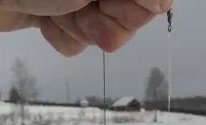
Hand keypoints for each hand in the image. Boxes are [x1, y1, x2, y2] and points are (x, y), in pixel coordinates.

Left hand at [0, 1, 172, 55]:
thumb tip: (162, 1)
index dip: (138, 5)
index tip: (110, 2)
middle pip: (134, 12)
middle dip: (107, 20)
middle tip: (79, 6)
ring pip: (105, 30)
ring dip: (80, 29)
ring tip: (55, 10)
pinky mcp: (57, 10)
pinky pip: (77, 40)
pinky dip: (62, 36)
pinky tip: (43, 20)